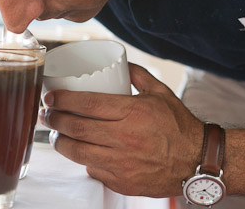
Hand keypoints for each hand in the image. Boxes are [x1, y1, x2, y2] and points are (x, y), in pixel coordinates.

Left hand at [39, 63, 203, 196]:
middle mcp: (125, 139)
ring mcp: (123, 163)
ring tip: (55, 134)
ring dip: (61, 143)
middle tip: (47, 114)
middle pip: (78, 128)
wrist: (197, 161)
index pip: (87, 104)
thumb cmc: (179, 126)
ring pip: (79, 153)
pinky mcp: (122, 181)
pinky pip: (93, 170)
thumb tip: (120, 62)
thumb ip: (138, 75)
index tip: (51, 97)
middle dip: (55, 120)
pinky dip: (82, 161)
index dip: (63, 100)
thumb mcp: (161, 93)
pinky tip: (79, 152)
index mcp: (132, 113)